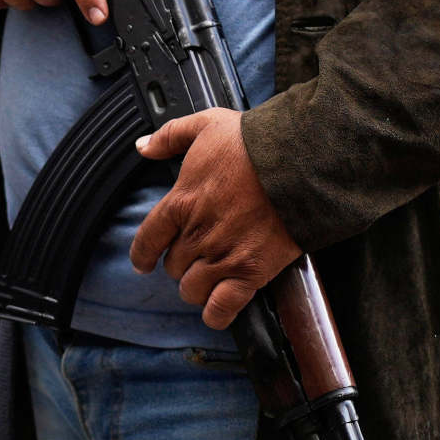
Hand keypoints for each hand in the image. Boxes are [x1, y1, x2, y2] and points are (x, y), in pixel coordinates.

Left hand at [128, 107, 298, 327]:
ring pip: (191, 290)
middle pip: (173, 266)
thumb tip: (143, 148)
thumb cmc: (254, 143)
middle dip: (180, 263)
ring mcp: (222, 256)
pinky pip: (221, 308)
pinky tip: (216, 312)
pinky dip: (215, 314)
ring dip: (195, 287)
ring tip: (207, 280)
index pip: (148, 239)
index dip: (142, 254)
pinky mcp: (249, 273)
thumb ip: (170, 136)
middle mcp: (197, 234)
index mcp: (181, 202)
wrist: (297, 164)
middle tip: (196, 255)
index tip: (144, 262)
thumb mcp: (206, 125)